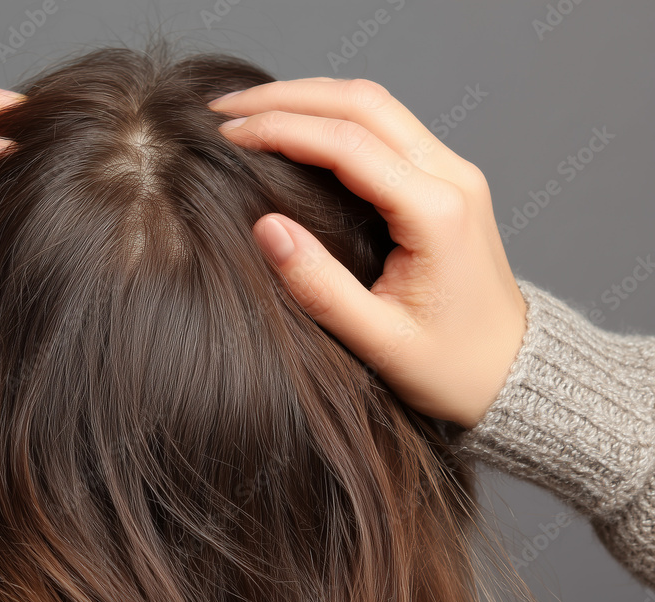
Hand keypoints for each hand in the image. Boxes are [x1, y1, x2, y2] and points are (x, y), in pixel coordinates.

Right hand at [209, 78, 526, 429]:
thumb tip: (265, 228)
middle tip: (224, 107)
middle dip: (286, 96)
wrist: (511, 372)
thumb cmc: (451, 367)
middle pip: (362, 103)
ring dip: (308, 97)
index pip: (348, 144)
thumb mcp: (379, 342)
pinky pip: (384, 124)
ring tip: (248, 108)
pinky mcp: (444, 178)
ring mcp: (452, 172)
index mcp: (437, 214)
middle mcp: (452, 177)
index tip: (228, 134)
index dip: (281, 129)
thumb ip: (319, 287)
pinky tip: (293, 125)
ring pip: (374, 103)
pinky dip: (332, 114)